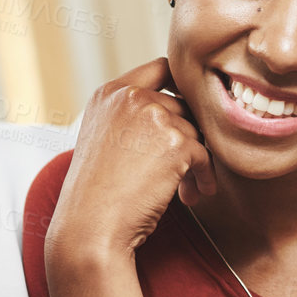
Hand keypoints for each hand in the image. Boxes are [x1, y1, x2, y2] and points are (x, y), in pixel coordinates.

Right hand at [47, 57, 218, 260]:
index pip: (160, 68)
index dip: (181, 89)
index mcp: (109, 93)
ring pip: (197, 132)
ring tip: (188, 190)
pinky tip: (196, 194)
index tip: (189, 112)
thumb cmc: (96, 194)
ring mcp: (154, 116)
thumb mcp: (103, 139)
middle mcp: (131, 97)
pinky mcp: (176, 142)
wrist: (90, 228)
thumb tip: (182, 116)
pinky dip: (205, 176)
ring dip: (197, 163)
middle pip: (184, 107)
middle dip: (189, 138)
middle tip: (186, 171)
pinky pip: (206, 155)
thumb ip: (132, 118)